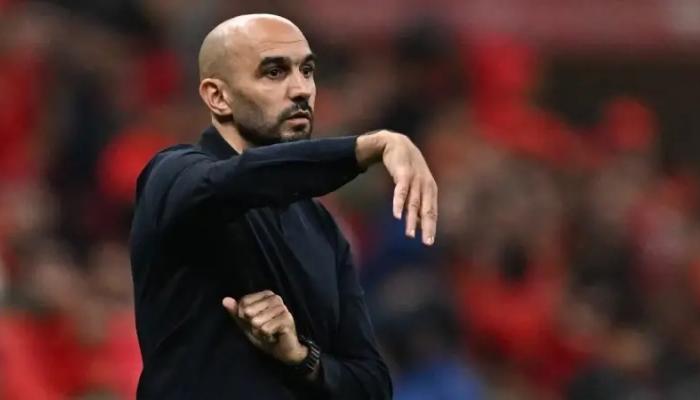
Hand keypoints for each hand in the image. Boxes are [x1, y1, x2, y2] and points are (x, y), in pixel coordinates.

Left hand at [222, 290, 307, 364]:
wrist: (282, 350)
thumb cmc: (265, 334)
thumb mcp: (247, 324)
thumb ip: (236, 312)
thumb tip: (224, 300)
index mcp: (266, 295)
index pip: (244, 302)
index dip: (243, 316)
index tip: (253, 322)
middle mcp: (275, 298)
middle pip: (249, 311)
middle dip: (252, 325)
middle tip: (263, 328)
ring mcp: (283, 307)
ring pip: (257, 321)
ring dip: (259, 332)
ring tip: (269, 332)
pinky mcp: (287, 319)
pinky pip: (265, 329)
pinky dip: (266, 336)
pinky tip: (274, 335)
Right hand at [356, 130, 437, 244]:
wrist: (396, 143)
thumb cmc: (406, 167)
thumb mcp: (415, 184)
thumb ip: (417, 202)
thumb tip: (419, 223)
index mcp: (430, 189)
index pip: (431, 212)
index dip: (430, 227)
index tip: (428, 242)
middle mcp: (425, 185)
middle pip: (426, 210)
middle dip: (427, 227)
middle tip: (426, 242)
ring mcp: (415, 179)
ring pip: (413, 203)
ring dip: (411, 219)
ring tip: (409, 234)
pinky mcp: (403, 173)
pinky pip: (401, 191)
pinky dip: (399, 203)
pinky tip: (397, 215)